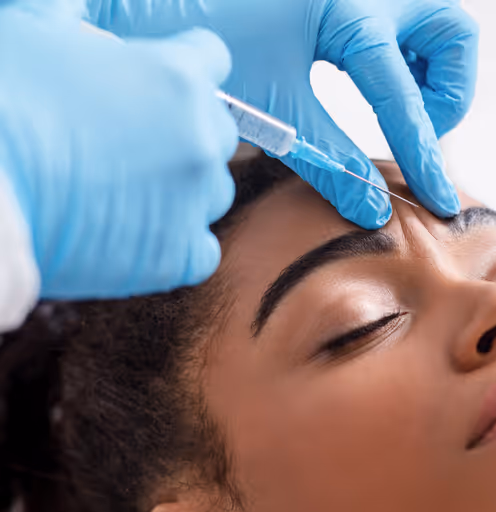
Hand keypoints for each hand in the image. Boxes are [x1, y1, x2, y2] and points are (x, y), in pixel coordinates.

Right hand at [0, 2, 237, 298]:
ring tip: (121, 188)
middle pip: (216, 129)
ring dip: (179, 187)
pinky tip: (134, 232)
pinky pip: (199, 249)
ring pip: (210, 190)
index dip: (181, 66)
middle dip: (181, 130)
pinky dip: (173, 242)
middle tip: (127, 140)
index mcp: (176, 76)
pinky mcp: (178, 256)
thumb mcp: (31, 32)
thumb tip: (75, 9)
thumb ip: (69, 15)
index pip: (211, 59)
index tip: (157, 80)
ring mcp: (194, 201)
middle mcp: (199, 138)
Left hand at [86, 0, 478, 226]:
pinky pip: (403, 19)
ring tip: (394, 106)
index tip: (438, 200)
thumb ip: (329, 160)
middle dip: (448, 90)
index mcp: (348, 8)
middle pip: (453, 34)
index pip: (403, 96)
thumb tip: (373, 210)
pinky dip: (403, 54)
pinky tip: (367, 81)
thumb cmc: (202, 39)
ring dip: (430, 71)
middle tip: (414, 126)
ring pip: (436, 23)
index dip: (423, 155)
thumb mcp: (272, 107)